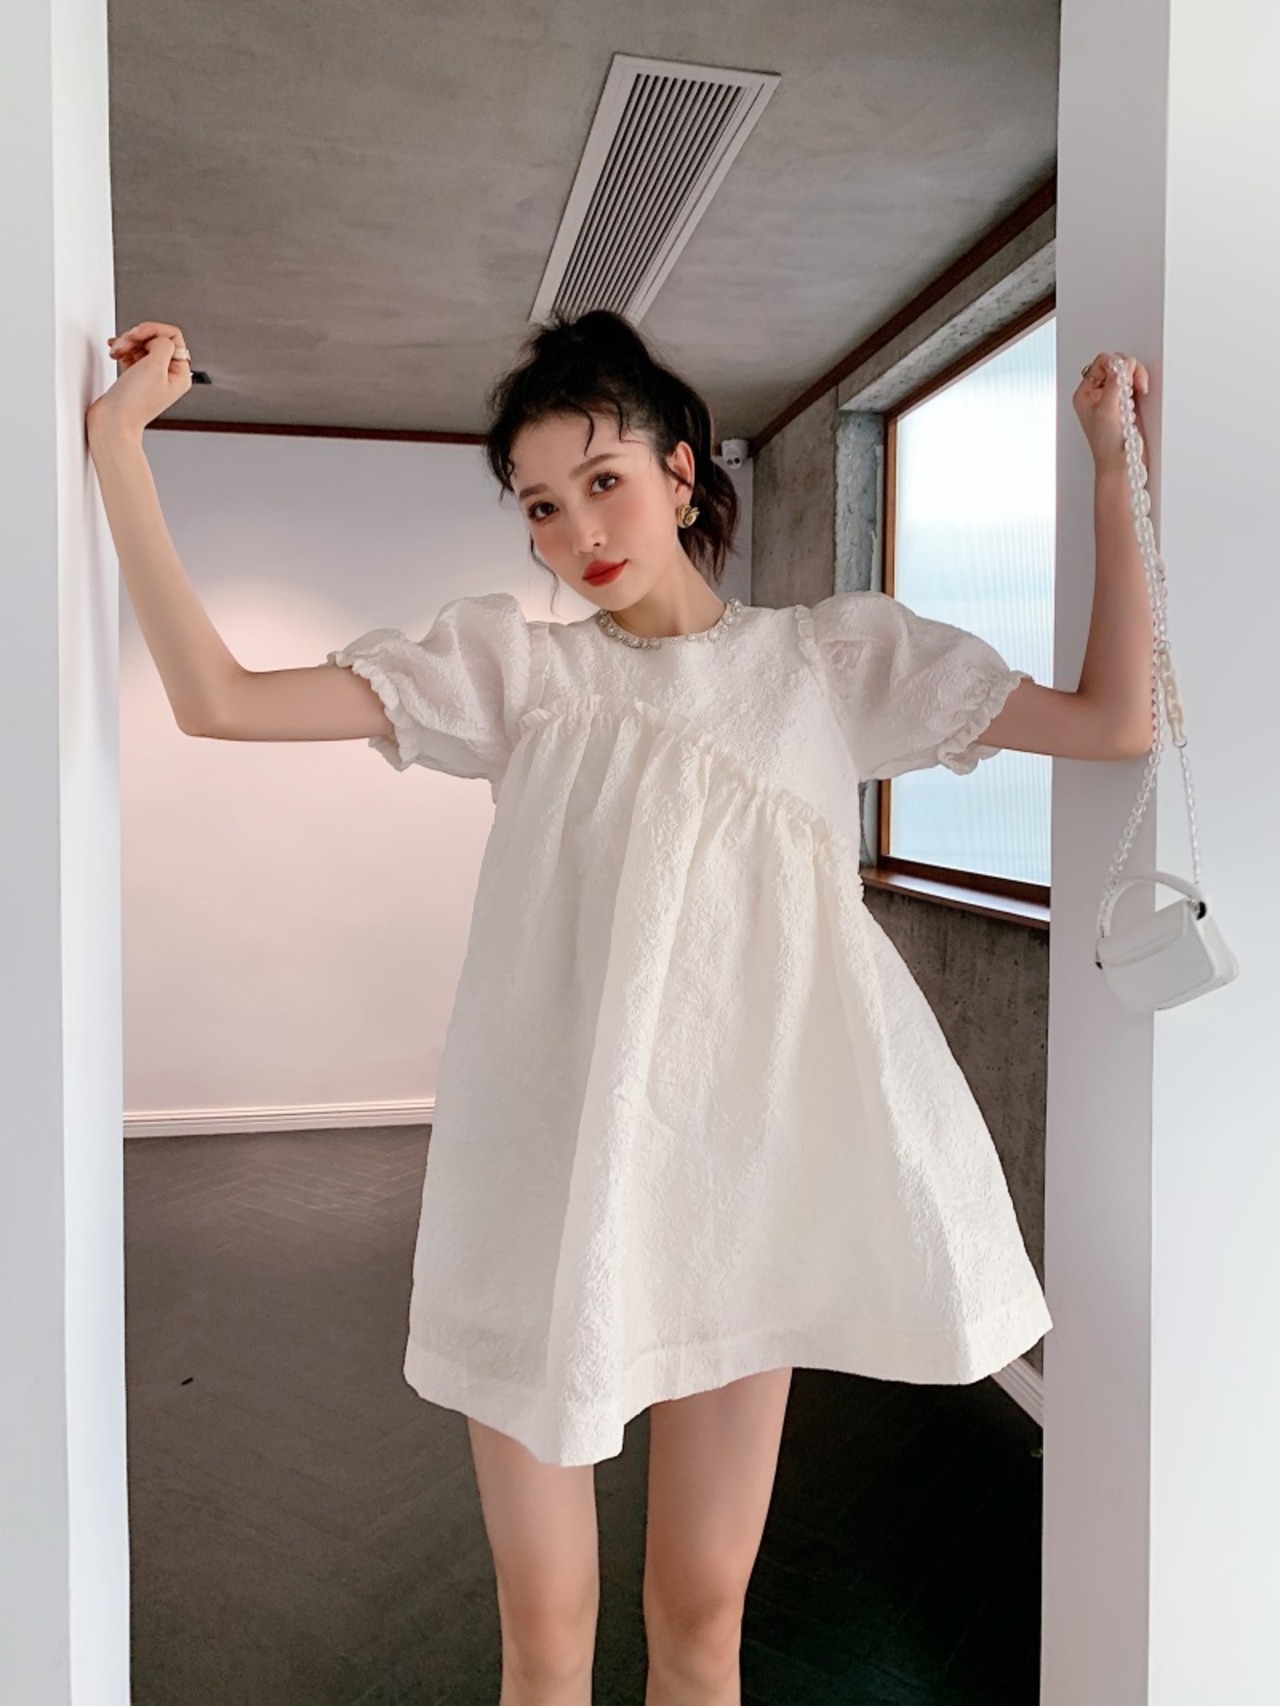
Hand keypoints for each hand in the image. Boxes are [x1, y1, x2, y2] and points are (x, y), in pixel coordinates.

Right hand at [86, 320, 192, 438]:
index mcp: (180, 374)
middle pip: (156, 339)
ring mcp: (151, 376)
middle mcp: (168, 375)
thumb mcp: (155, 366)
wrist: (112, 421)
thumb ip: (162, 344)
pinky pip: (131, 353)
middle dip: (137, 336)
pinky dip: (122, 349)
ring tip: (116, 350)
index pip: (173, 337)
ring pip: (142, 344)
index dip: (154, 331)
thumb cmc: (134, 402)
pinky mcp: (134, 377)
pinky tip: (114, 352)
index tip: (137, 335)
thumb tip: (158, 338)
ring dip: (127, 342)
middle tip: (125, 343)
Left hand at [1073, 352, 1149, 471]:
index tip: (1125, 378)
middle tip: (1135, 386)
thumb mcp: (1107, 410)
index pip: (1101, 362)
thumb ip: (1114, 384)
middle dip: (1129, 371)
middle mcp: (1097, 395)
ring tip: (1139, 391)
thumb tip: (1122, 363)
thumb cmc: (1107, 445)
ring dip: (1136, 378)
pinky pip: (1135, 384)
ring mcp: (1113, 398)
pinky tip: (1140, 396)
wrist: (1121, 465)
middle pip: (1116, 365)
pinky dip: (1140, 386)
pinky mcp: (1127, 404)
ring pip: (1127, 373)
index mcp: (1085, 394)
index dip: (1116, 365)